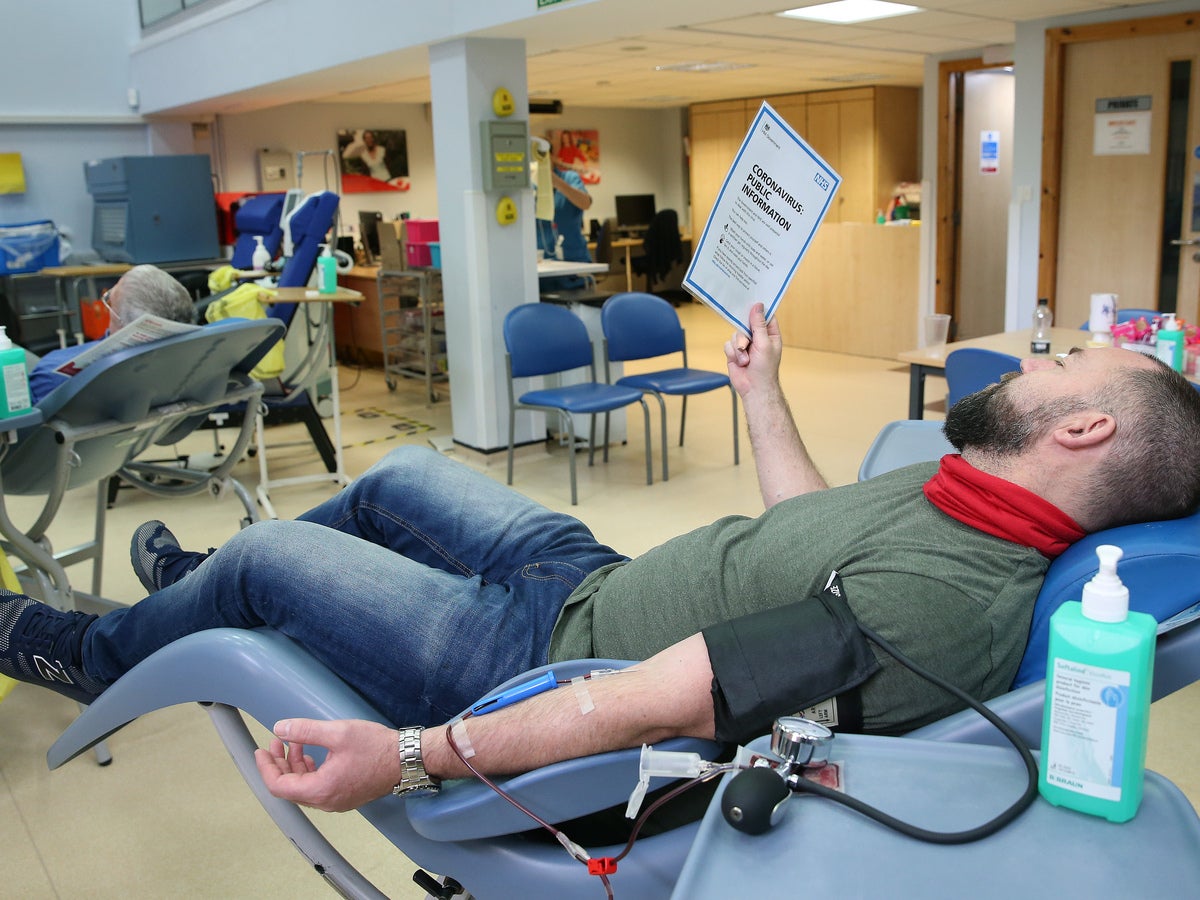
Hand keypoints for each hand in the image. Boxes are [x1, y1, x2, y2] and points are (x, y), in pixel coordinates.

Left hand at [254, 718, 398, 811]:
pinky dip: (309, 772)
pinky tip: (312, 754)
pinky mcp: (345, 796)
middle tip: (275, 743)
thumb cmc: (376, 747)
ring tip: (294, 743)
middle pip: (290, 789)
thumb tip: (280, 728)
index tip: (261, 751)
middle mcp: (326, 802)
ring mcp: (336, 802)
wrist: (407, 760)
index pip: (279, 786)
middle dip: (279, 765)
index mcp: (321, 790)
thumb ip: (305, 731)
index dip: (266, 768)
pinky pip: (318, 788)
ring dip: (295, 767)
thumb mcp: (338, 732)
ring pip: (304, 789)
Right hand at [724, 303, 782, 398]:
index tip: (751, 302)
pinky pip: (728, 344)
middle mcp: (757, 337)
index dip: (758, 309)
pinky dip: (733, 354)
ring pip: (735, 334)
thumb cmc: (765, 368)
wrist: (753, 388)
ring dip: (739, 348)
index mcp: (770, 333)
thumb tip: (757, 306)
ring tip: (746, 359)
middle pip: (745, 323)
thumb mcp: (764, 343)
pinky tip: (740, 362)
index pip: (764, 316)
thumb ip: (759, 325)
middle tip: (747, 342)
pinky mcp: (734, 352)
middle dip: (744, 334)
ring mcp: (745, 344)